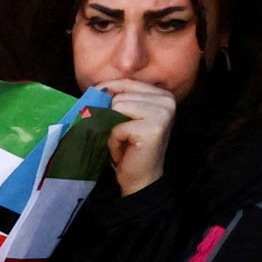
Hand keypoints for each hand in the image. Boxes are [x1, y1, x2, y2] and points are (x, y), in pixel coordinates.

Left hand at [97, 77, 178, 195]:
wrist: (141, 178)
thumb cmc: (130, 146)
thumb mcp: (126, 116)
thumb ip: (118, 99)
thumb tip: (95, 89)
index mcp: (162, 94)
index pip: (126, 83)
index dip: (107, 93)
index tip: (100, 107)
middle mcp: (167, 100)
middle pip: (119, 95)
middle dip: (111, 117)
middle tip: (121, 134)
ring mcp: (163, 113)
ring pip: (118, 107)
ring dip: (112, 128)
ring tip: (123, 141)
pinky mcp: (152, 129)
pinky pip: (117, 127)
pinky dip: (114, 141)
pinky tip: (125, 150)